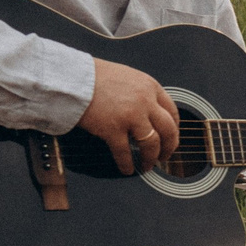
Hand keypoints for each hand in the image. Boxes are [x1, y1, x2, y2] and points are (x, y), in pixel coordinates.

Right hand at [80, 59, 180, 175]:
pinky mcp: (112, 129)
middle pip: (168, 130)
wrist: (71, 77)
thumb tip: (147, 110)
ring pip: (152, 144)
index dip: (174, 128)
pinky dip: (127, 164)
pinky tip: (127, 169)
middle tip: (164, 156)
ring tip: (148, 165)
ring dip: (151, 158)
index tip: (171, 136)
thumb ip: (140, 92)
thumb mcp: (126, 77)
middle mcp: (145, 101)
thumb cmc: (92, 76)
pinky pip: (125, 152)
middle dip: (169, 147)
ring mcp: (130, 116)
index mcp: (149, 86)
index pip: (172, 111)